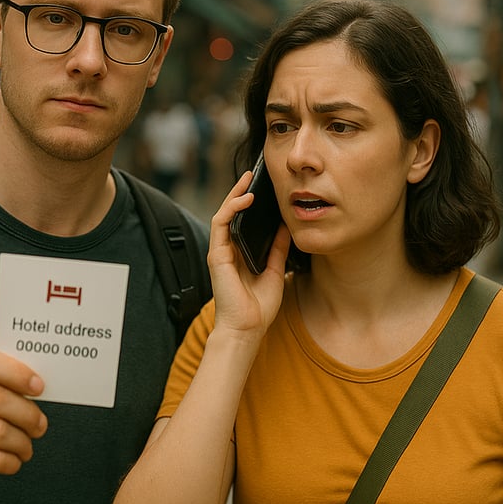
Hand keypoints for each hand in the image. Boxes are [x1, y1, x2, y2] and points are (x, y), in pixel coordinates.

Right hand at [208, 171, 290, 338]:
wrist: (247, 329)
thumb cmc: (258, 307)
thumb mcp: (274, 270)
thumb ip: (277, 248)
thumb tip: (285, 227)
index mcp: (240, 253)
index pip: (243, 221)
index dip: (250, 202)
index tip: (263, 186)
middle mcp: (228, 249)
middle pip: (232, 213)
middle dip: (241, 191)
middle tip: (254, 174)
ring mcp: (221, 250)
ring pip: (224, 213)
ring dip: (235, 194)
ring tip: (249, 179)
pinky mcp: (217, 254)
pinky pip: (220, 223)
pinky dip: (231, 208)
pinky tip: (246, 199)